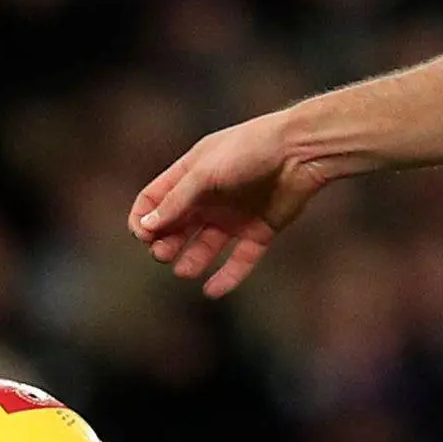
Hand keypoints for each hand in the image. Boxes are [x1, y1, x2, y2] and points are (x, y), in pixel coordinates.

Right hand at [131, 111, 324, 298]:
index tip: (143, 235)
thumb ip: (176, 201)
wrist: (299, 152)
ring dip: (191, 261)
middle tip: (162, 255)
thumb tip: (146, 227)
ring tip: (184, 271)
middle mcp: (209, 198)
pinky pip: (240, 260)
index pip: (154, 200)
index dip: (144, 219)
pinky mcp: (259, 231)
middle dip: (164, 243)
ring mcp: (233, 216)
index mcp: (190, 175)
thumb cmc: (248, 150)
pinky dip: (227, 277)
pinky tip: (212, 291)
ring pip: (205, 246)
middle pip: (177, 227)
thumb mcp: (204, 172)